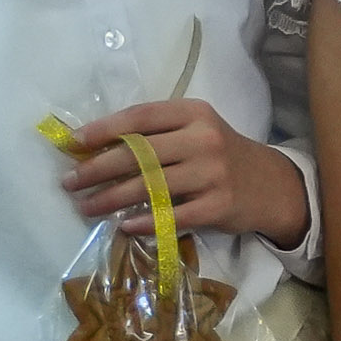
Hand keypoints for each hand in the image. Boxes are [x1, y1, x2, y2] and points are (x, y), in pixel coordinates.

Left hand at [62, 98, 308, 246]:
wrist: (271, 184)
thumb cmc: (220, 155)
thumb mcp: (196, 131)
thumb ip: (155, 134)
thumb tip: (94, 148)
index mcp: (194, 113)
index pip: (140, 117)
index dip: (103, 130)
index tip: (73, 144)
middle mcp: (203, 139)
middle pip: (139, 154)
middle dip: (96, 169)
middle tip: (69, 183)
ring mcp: (212, 173)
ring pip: (150, 186)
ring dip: (110, 199)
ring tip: (86, 207)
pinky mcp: (218, 206)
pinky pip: (171, 216)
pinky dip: (144, 222)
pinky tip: (124, 226)